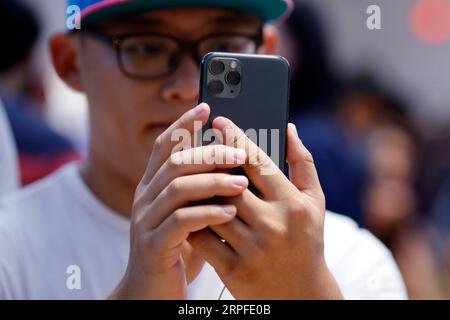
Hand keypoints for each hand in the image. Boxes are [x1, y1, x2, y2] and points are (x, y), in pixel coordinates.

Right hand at [109, 104, 248, 298]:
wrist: (150, 292)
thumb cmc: (178, 249)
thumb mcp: (189, 214)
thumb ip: (202, 190)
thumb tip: (234, 164)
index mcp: (153, 187)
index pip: (165, 146)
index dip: (183, 125)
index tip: (206, 107)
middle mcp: (145, 198)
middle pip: (175, 162)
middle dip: (208, 153)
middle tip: (239, 152)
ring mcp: (146, 221)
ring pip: (177, 188)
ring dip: (212, 181)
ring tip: (242, 183)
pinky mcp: (153, 245)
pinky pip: (180, 222)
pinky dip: (207, 213)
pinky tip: (230, 212)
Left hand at [188, 117, 343, 298]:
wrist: (303, 295)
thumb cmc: (308, 241)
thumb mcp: (314, 202)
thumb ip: (303, 163)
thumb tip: (288, 127)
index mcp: (292, 204)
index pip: (258, 162)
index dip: (235, 137)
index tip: (218, 121)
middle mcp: (273, 225)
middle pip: (229, 183)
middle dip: (211, 162)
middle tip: (197, 145)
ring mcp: (252, 249)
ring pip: (212, 210)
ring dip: (198, 191)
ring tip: (190, 175)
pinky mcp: (235, 270)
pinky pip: (204, 240)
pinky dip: (193, 221)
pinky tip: (189, 209)